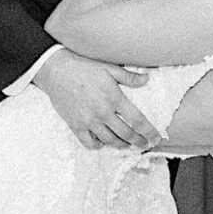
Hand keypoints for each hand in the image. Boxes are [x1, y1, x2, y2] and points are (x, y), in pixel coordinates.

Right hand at [33, 51, 156, 151]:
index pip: (137, 120)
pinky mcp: (75, 125)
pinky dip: (98, 145)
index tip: (156, 138)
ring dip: (122, 145)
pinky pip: (89, 143)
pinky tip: (103, 143)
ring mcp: (88, 121)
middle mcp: (103, 112)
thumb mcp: (109, 68)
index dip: (149, 132)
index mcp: (114, 98)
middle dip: (139, 142)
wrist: (56, 71)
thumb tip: (147, 79)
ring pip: (110, 140)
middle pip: (126, 134)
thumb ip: (129, 77)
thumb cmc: (83, 67)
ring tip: (128, 145)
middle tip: (145, 144)